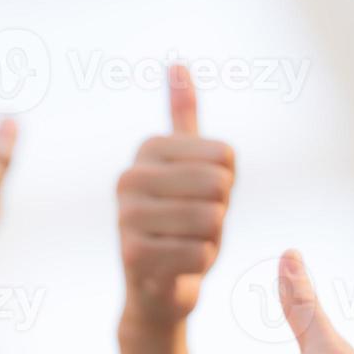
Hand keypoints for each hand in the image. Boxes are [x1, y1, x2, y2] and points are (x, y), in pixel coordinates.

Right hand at [119, 66, 235, 327]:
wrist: (156, 290)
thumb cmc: (181, 223)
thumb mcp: (188, 166)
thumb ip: (183, 117)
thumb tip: (177, 63)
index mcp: (148, 149)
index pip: (225, 155)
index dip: (227, 184)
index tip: (200, 198)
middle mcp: (129, 177)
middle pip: (218, 186)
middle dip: (220, 214)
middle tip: (196, 226)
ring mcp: (126, 216)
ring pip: (211, 219)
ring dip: (212, 240)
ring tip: (188, 244)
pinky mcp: (133, 255)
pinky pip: (200, 252)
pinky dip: (201, 264)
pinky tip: (180, 266)